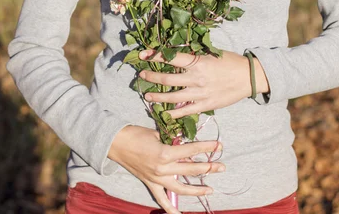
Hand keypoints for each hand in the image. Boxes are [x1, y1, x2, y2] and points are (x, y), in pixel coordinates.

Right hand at [108, 125, 224, 213]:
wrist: (116, 143)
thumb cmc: (136, 134)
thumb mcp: (157, 132)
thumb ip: (172, 139)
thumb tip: (185, 141)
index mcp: (166, 153)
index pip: (192, 150)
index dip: (206, 148)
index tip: (218, 146)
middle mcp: (164, 169)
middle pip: (191, 169)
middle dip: (209, 167)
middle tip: (222, 166)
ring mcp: (157, 178)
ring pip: (182, 188)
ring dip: (198, 189)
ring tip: (211, 188)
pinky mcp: (150, 183)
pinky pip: (162, 199)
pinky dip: (171, 210)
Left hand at [137, 49, 268, 118]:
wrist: (248, 77)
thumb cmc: (229, 61)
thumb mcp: (211, 52)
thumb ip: (194, 54)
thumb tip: (176, 52)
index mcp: (197, 61)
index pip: (171, 58)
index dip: (155, 56)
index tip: (143, 55)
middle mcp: (196, 77)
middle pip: (168, 78)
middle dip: (152, 77)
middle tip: (142, 76)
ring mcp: (200, 93)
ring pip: (173, 97)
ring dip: (158, 96)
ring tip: (147, 95)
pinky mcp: (206, 104)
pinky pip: (186, 110)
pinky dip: (174, 113)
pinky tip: (164, 113)